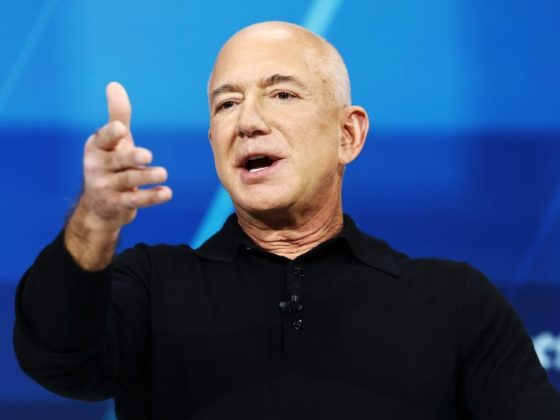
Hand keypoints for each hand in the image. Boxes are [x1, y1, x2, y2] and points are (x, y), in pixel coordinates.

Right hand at [78, 82, 171, 231]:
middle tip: (148, 155)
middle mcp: (98, 166)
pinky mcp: (117, 205)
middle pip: (118, 160)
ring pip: (129, 180)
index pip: (104, 138)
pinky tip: (167, 193)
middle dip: (132, 157)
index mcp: (97, 147)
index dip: (112, 134)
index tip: (121, 130)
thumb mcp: (113, 142)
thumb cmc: (110, 166)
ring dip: (146, 176)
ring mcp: (105, 187)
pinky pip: (135, 200)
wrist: (99, 208)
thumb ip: (117, 116)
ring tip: (164, 173)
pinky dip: (151, 197)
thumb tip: (114, 84)